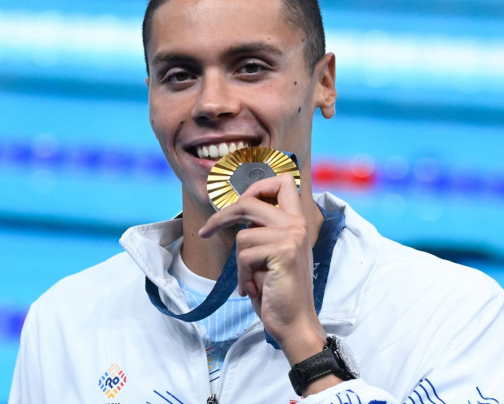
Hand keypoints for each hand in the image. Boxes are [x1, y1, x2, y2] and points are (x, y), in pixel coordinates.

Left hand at [198, 174, 327, 365]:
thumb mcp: (272, 254)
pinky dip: (243, 275)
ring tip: (252, 280)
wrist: (293, 322)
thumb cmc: (278, 291)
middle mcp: (298, 224)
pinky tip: (255, 288)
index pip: (283, 181)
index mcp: (297, 221)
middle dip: (222, 216)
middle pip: (250, 202)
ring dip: (240, 263)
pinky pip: (244, 255)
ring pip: (243, 236)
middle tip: (206, 231)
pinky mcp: (284, 252)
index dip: (257, 185)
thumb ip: (265, 230)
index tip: (239, 201)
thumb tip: (236, 210)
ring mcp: (292, 236)